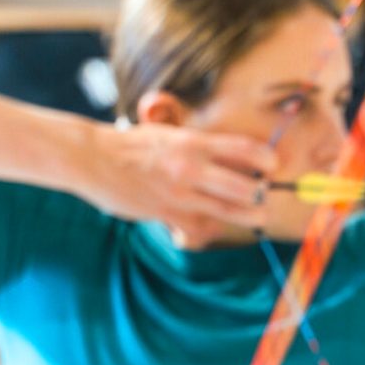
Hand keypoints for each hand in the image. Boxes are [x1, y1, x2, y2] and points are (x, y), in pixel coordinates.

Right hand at [81, 123, 276, 244]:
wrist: (93, 159)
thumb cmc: (133, 146)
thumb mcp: (168, 135)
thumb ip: (199, 147)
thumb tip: (230, 159)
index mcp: (194, 142)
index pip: (245, 148)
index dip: (266, 158)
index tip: (272, 165)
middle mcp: (192, 168)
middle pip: (247, 188)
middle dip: (262, 194)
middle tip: (264, 195)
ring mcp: (181, 194)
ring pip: (231, 212)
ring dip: (250, 215)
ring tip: (257, 215)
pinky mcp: (167, 215)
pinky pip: (202, 228)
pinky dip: (210, 229)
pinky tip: (212, 226)